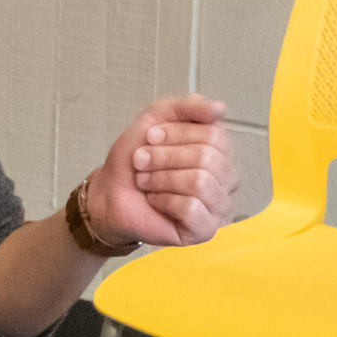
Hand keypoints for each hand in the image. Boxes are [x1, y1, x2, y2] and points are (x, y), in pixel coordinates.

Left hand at [77, 94, 236, 249]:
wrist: (110, 192)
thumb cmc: (135, 159)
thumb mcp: (157, 118)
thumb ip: (188, 107)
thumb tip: (220, 108)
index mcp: (220, 150)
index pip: (214, 134)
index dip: (176, 134)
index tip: (150, 137)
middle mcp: (226, 177)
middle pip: (207, 158)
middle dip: (165, 157)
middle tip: (142, 161)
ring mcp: (218, 205)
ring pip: (200, 182)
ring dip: (162, 178)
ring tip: (146, 181)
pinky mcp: (204, 229)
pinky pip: (192, 208)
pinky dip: (165, 201)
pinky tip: (155, 200)